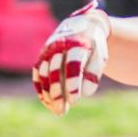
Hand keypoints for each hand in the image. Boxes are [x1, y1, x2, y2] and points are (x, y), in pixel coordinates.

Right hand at [32, 0, 110, 115]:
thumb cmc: (93, 46)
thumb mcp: (100, 56)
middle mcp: (59, 45)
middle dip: (57, 92)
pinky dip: (41, 88)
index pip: (73, 64)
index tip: (74, 100)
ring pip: (43, 73)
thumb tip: (85, 93)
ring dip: (48, 93)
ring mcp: (48, 50)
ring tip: (58, 111)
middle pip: (54, 70)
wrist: (82, 25)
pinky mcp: (42, 55)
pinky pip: (37, 73)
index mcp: (78, 43)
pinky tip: (48, 103)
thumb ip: (94, 73)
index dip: (72, 83)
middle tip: (62, 111)